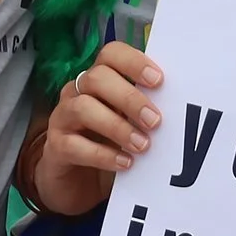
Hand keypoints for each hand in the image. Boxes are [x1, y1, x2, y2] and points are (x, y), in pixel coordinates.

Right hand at [24, 39, 161, 216]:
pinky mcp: (55, 147)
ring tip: (142, 145)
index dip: (134, 62)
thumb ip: (146, 108)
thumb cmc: (109, 143)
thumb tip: (180, 105)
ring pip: (83, 107)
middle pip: (97, 78)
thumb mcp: (129, 122)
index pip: (111, 53)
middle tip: (155, 121)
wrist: (76, 182)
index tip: (159, 81)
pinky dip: (103, 154)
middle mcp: (77, 91)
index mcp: (99, 78)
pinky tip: (125, 164)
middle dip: (129, 98)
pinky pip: (74, 145)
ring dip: (116, 126)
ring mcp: (63, 117)